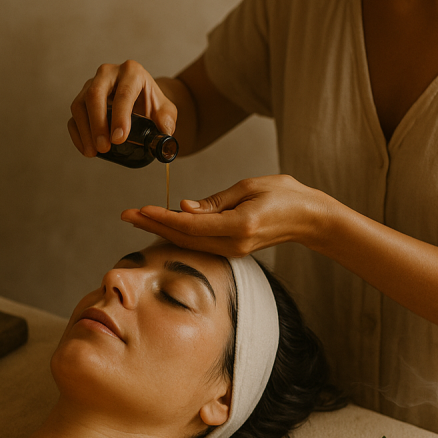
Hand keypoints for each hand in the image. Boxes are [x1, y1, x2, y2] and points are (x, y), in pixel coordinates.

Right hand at [68, 60, 177, 156]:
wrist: (142, 101)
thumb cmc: (153, 104)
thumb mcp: (166, 111)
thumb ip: (167, 122)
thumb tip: (164, 137)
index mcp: (132, 72)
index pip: (124, 93)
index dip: (120, 117)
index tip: (119, 139)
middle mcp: (108, 73)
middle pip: (95, 94)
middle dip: (98, 123)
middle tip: (104, 147)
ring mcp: (91, 84)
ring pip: (80, 105)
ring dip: (85, 131)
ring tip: (93, 152)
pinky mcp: (81, 98)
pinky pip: (74, 116)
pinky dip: (77, 134)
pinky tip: (86, 149)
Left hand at [121, 175, 329, 256]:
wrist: (310, 218)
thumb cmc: (285, 195)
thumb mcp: (249, 187)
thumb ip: (215, 201)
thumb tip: (183, 207)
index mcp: (239, 226)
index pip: (190, 225)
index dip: (162, 218)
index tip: (140, 209)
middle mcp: (234, 243)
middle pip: (183, 238)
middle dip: (152, 226)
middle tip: (127, 215)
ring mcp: (234, 250)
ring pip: (189, 243)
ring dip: (161, 231)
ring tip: (138, 219)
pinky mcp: (234, 250)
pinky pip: (200, 243)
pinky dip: (178, 235)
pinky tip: (163, 226)